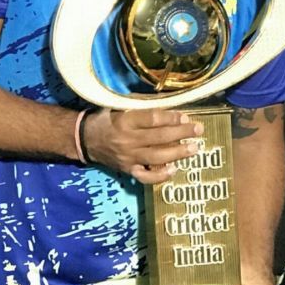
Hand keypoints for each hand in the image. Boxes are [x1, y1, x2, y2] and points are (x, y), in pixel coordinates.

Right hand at [83, 108, 203, 183]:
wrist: (85, 139)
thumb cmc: (106, 118)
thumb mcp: (119, 107)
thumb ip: (141, 107)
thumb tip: (168, 107)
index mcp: (125, 121)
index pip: (152, 119)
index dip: (171, 118)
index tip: (186, 116)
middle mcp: (127, 140)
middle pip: (159, 138)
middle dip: (181, 133)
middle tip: (199, 130)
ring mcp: (128, 157)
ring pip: (157, 157)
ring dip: (178, 153)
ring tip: (194, 148)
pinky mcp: (128, 170)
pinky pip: (146, 177)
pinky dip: (161, 176)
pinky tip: (174, 170)